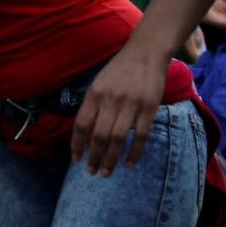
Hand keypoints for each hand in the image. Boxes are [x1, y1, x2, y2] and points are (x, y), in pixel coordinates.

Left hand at [69, 51, 165, 176]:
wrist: (145, 54)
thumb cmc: (119, 71)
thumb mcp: (98, 84)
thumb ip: (92, 106)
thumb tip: (86, 134)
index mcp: (94, 95)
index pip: (81, 125)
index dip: (77, 145)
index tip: (76, 160)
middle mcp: (110, 101)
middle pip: (99, 136)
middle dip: (94, 157)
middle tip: (92, 172)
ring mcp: (130, 105)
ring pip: (118, 139)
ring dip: (111, 159)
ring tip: (106, 172)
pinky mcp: (149, 108)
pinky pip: (141, 136)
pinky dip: (135, 152)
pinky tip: (129, 163)